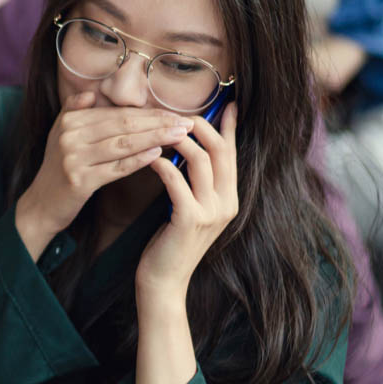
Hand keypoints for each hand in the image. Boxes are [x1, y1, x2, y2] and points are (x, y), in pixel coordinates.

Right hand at [15, 91, 194, 258]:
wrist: (41, 204)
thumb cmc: (59, 169)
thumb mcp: (61, 135)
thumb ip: (75, 111)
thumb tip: (93, 93)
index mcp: (70, 121)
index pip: (117, 114)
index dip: (149, 113)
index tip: (176, 114)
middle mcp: (70, 136)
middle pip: (123, 125)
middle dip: (158, 122)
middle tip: (186, 122)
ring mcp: (73, 158)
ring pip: (122, 144)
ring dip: (155, 138)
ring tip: (180, 136)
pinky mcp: (79, 180)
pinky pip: (115, 168)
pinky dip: (137, 160)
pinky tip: (157, 154)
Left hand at [137, 103, 238, 298]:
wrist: (164, 281)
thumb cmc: (171, 241)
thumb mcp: (190, 208)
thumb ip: (196, 183)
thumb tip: (190, 148)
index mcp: (230, 198)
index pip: (233, 153)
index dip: (230, 126)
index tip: (227, 102)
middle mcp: (227, 203)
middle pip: (220, 150)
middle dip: (201, 126)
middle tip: (178, 113)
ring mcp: (211, 212)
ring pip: (200, 160)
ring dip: (179, 140)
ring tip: (159, 130)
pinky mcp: (189, 220)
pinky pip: (177, 182)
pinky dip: (163, 164)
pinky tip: (149, 157)